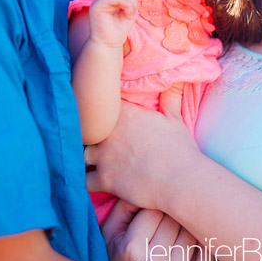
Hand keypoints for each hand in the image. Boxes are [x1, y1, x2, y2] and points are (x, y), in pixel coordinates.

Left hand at [85, 86, 199, 210]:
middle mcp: (107, 132)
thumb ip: (169, 97)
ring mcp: (103, 155)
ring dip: (84, 156)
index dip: (95, 109)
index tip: (96, 113)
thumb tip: (176, 79)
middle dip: (86, 133)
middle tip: (89, 137)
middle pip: (84, 128)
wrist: (182, 180)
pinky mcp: (104, 178)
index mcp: (122, 114)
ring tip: (88, 159)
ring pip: (79, 153)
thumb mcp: (174, 119)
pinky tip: (89, 181)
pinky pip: (83, 180)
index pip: (97, 103)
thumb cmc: (179, 149)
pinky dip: (85, 182)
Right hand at [89, 0, 137, 48]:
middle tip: (131, 12)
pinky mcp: (97, 6)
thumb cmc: (119, 30)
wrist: (108, 44)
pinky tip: (126, 14)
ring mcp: (99, 1)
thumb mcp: (129, 11)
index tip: (131, 9)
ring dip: (130, 3)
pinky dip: (126, 5)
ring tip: (128, 14)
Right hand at [103, 200, 211, 260]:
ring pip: (192, 238)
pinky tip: (191, 243)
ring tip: (178, 225)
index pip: (154, 210)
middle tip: (170, 209)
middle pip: (175, 222)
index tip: (156, 200)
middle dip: (172, 213)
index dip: (156, 202)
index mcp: (132, 249)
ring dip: (187, 228)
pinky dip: (201, 249)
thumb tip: (140, 185)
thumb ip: (120, 209)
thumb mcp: (108, 236)